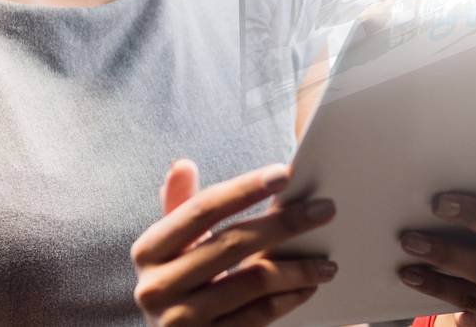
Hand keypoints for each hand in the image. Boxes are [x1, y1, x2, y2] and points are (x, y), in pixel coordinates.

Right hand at [133, 160, 337, 326]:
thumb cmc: (178, 283)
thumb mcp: (171, 247)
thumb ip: (180, 207)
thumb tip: (182, 164)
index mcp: (148, 250)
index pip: (203, 208)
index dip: (245, 188)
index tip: (286, 173)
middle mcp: (156, 286)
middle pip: (233, 243)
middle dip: (284, 224)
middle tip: (325, 210)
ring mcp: (180, 320)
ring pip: (253, 281)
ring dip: (297, 268)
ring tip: (326, 260)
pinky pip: (259, 315)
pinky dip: (288, 298)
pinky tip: (309, 286)